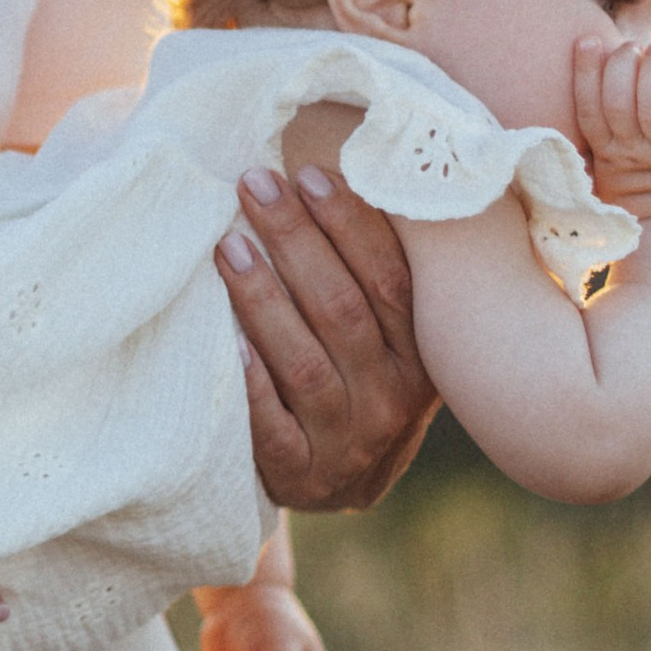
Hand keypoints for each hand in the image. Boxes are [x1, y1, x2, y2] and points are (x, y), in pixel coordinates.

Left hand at [219, 167, 439, 512]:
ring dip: (264, 300)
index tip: (306, 174)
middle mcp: (393, 399)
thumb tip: (334, 169)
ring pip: (305, 364)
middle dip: (295, 241)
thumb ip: (375, 276)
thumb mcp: (390, 337)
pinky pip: (271, 428)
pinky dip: (251, 383)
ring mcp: (348, 442)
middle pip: (342, 310)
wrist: (344, 481)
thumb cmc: (362, 381)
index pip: (390, 279)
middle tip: (254, 185)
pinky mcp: (300, 476)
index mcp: (423, 355)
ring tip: (228, 247)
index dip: (349, 224)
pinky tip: (228, 342)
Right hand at [575, 36, 650, 220]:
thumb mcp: (616, 165)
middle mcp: (634, 154)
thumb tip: (600, 67)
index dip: (584, 73)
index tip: (588, 40)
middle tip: (633, 46)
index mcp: (607, 154)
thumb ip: (607, 128)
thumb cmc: (648, 192)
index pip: (588, 109)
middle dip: (621, 67)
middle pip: (617, 105)